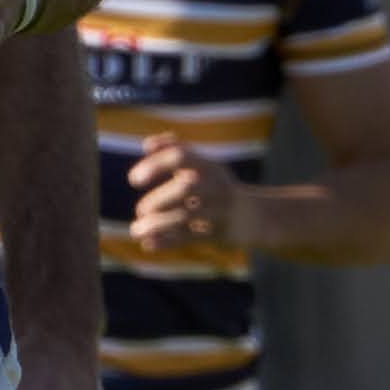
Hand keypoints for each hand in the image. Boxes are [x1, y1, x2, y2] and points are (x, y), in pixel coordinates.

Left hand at [126, 134, 245, 253]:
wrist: (256, 217)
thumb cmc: (218, 187)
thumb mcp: (203, 165)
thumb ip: (175, 149)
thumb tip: (146, 144)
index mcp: (208, 165)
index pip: (180, 156)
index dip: (155, 165)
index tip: (134, 180)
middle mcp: (215, 185)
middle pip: (185, 187)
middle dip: (158, 199)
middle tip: (141, 210)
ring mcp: (218, 210)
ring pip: (185, 216)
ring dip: (157, 224)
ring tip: (136, 230)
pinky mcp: (218, 233)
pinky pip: (189, 238)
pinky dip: (166, 242)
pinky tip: (147, 244)